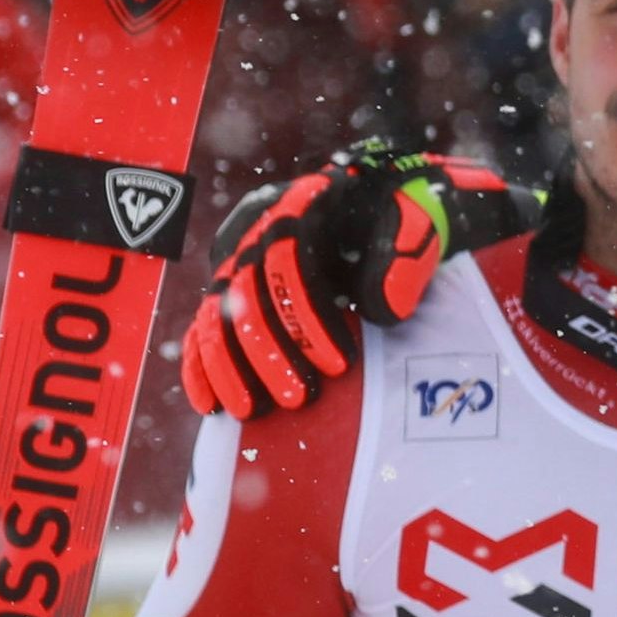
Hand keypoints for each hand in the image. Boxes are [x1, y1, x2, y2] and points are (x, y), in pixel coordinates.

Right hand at [180, 142, 531, 419]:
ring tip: (256, 412)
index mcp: (300, 204)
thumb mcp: (414, 227)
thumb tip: (382, 311)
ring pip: (215, 315)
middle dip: (268, 352)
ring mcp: (238, 261)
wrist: (390, 213)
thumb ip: (401, 262)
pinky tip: (211, 406)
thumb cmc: (404, 220)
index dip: (306, 315)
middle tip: (298, 400)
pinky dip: (203, 368)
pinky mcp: (228, 293)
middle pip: (244, 292)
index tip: (339, 366)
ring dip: (232, 368)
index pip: (285, 257)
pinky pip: (203, 329)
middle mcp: (257, 228)